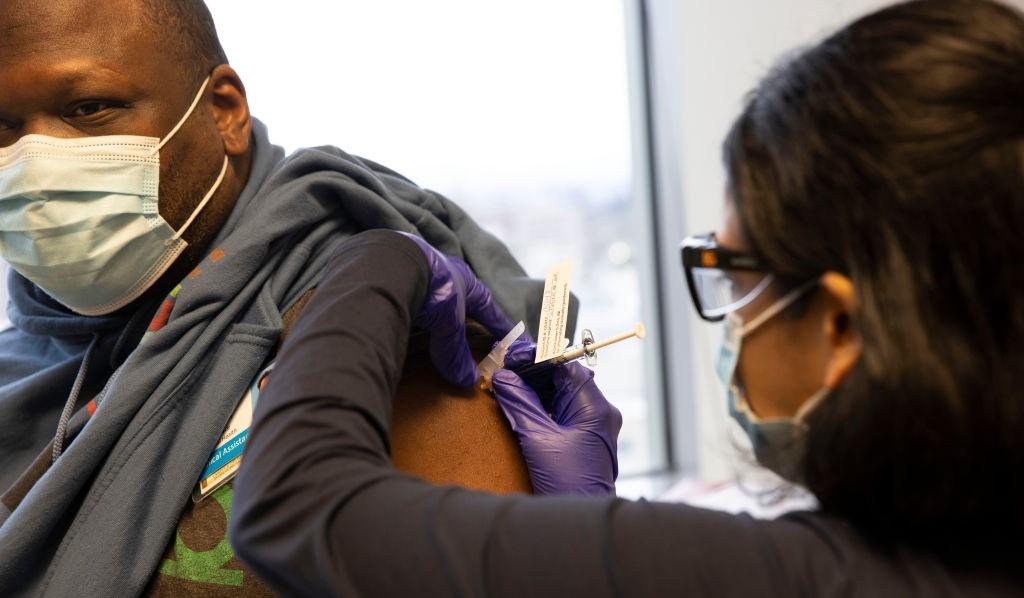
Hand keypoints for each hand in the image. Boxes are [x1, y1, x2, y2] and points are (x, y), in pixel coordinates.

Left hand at [399, 232, 513, 386]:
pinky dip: (415, 312)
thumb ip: (457, 353)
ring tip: (441, 330)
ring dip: (440, 314)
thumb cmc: (435, 291)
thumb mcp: (450, 326)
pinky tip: (410, 322)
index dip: (502, 326)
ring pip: (436, 299)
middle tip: (477, 333)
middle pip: (464, 301)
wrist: (393, 267)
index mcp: (468, 282)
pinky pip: (411, 299)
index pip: (490, 309)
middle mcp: (446, 275)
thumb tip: (469, 381)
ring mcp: (420, 276)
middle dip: (470, 317)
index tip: (515, 340)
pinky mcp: (398, 280)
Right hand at [491, 340, 621, 495]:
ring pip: (561, 396)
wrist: (577, 524)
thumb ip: (519, 402)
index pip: (566, 366)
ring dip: (534, 391)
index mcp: (595, 407)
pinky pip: (561, 414)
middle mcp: (599, 414)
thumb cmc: (567, 483)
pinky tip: (519, 407)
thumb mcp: (536, 438)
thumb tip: (504, 377)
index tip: (511, 357)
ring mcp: (593, 428)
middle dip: (533, 374)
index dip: (537, 358)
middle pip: (564, 380)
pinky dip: (541, 408)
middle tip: (503, 372)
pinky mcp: (584, 441)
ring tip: (506, 387)